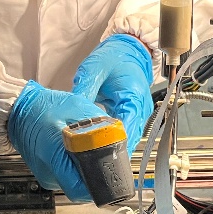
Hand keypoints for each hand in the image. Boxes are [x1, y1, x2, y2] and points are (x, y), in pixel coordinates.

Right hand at [7, 81, 104, 201]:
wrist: (19, 110)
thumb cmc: (44, 107)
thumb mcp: (79, 110)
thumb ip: (101, 128)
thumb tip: (121, 143)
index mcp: (55, 157)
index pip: (83, 189)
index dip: (102, 184)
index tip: (113, 174)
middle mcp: (49, 174)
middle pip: (82, 188)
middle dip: (98, 176)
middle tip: (107, 160)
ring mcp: (47, 176)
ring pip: (76, 183)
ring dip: (87, 171)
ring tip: (89, 151)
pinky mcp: (47, 174)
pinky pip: (68, 177)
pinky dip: (77, 167)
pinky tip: (76, 152)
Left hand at [72, 34, 154, 152]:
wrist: (128, 49)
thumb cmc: (113, 57)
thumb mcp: (93, 70)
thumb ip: (84, 91)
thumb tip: (72, 113)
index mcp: (133, 97)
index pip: (125, 129)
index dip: (111, 145)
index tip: (96, 157)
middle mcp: (140, 108)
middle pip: (129, 139)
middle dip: (111, 151)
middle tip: (92, 164)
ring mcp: (139, 112)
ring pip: (128, 138)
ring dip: (114, 147)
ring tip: (95, 159)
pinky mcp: (134, 114)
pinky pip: (126, 132)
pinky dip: (115, 139)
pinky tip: (100, 147)